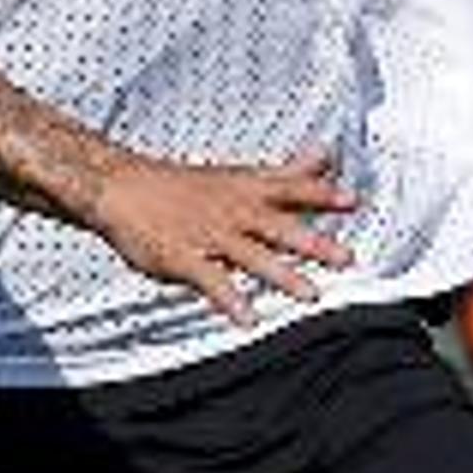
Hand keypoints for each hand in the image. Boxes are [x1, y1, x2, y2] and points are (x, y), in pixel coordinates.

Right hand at [89, 146, 358, 327]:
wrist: (120, 187)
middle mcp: (234, 211)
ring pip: (251, 256)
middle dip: (314, 243)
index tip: (353, 201)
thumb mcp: (241, 173)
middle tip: (345, 258)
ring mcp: (209, 235)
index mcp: (248, 190)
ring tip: (309, 295)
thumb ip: (289, 172)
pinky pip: (211, 282)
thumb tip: (326, 153)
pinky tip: (248, 318)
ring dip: (282, 275)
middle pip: (279, 227)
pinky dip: (231, 301)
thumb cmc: (183, 186)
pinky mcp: (184, 258)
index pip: (291, 188)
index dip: (322, 194)